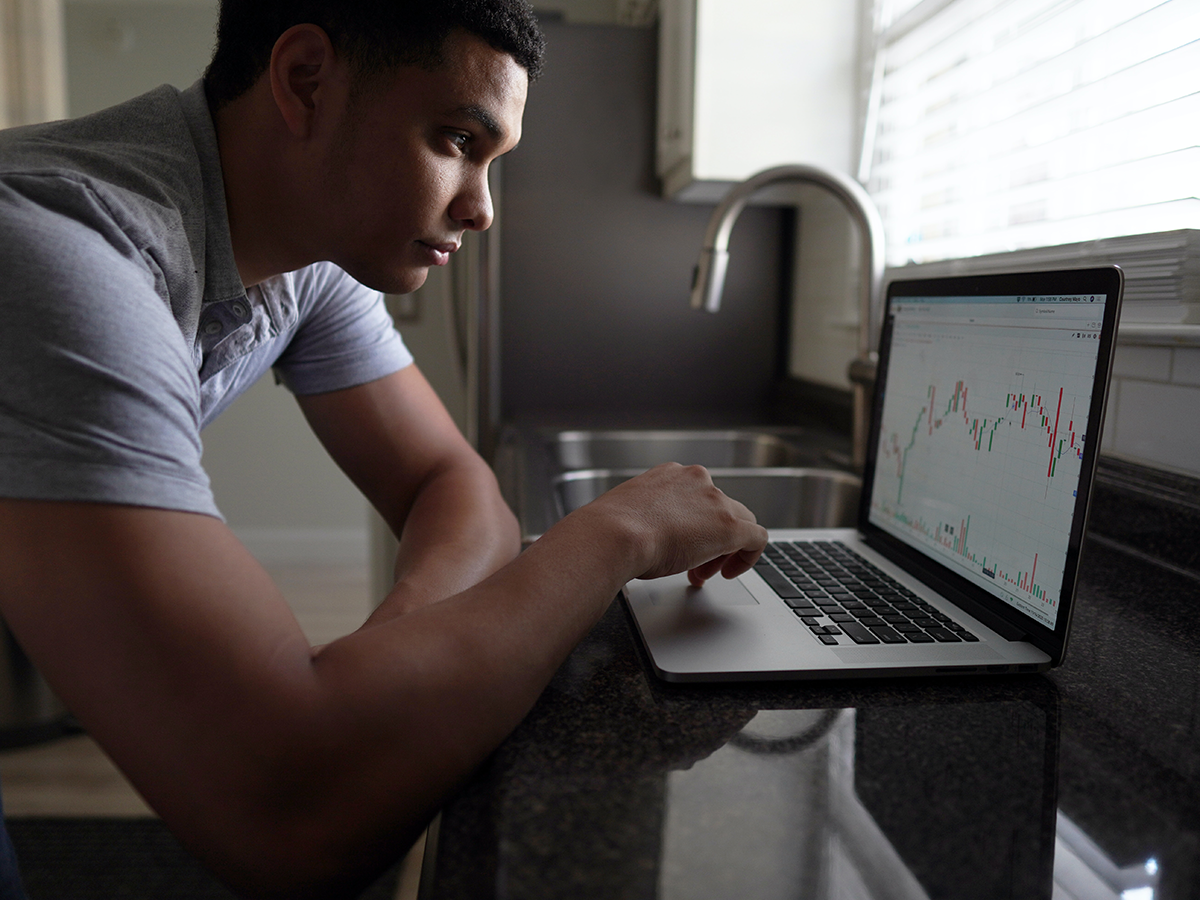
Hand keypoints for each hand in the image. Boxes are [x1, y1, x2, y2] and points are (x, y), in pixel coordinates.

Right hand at [574, 463, 767, 585]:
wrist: (614, 535)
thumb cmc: (610, 529)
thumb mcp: (628, 514)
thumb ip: (645, 518)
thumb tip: (645, 536)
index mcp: (669, 475)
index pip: (696, 498)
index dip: (693, 527)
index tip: (682, 545)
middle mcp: (696, 480)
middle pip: (720, 509)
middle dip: (709, 540)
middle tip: (694, 565)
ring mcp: (715, 501)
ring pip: (738, 522)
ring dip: (722, 550)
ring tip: (702, 573)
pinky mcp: (730, 526)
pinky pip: (756, 538)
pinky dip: (748, 556)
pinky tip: (730, 572)